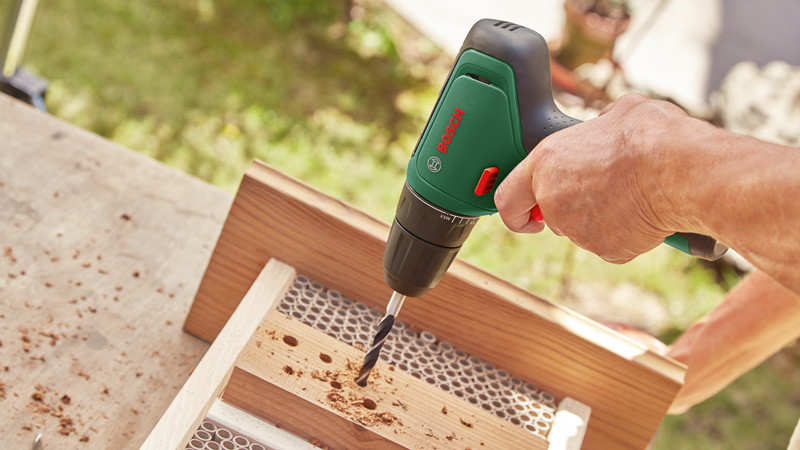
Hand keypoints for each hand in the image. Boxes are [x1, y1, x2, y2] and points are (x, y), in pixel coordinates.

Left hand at [495, 94, 691, 262]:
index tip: (528, 214)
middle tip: (606, 190)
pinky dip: (625, 234)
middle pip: (552, 214)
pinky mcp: (605, 250)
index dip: (517, 208)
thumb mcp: (617, 114)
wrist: (681, 171)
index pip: (507, 197)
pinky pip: (610, 245)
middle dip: (572, 207)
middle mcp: (553, 198)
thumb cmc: (651, 138)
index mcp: (546, 162)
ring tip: (633, 193)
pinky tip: (645, 211)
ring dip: (600, 218)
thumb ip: (596, 129)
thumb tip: (605, 127)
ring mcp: (577, 229)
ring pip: (582, 230)